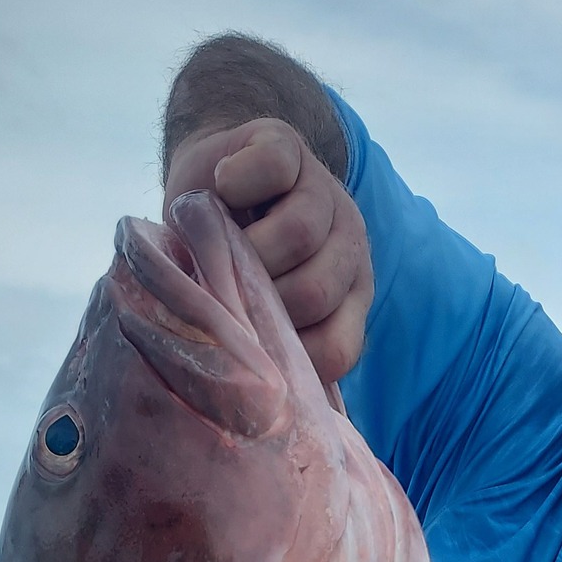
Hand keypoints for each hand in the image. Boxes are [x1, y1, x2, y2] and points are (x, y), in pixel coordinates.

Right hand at [163, 118, 373, 383]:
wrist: (212, 172)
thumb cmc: (229, 262)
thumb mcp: (254, 312)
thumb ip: (270, 352)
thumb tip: (263, 417)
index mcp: (349, 296)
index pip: (339, 349)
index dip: (290, 360)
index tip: (247, 351)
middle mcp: (347, 244)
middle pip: (316, 291)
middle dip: (258, 302)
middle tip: (222, 294)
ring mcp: (323, 190)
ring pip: (298, 233)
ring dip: (243, 249)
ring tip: (215, 248)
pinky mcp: (286, 143)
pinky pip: (272, 169)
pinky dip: (237, 184)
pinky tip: (217, 194)